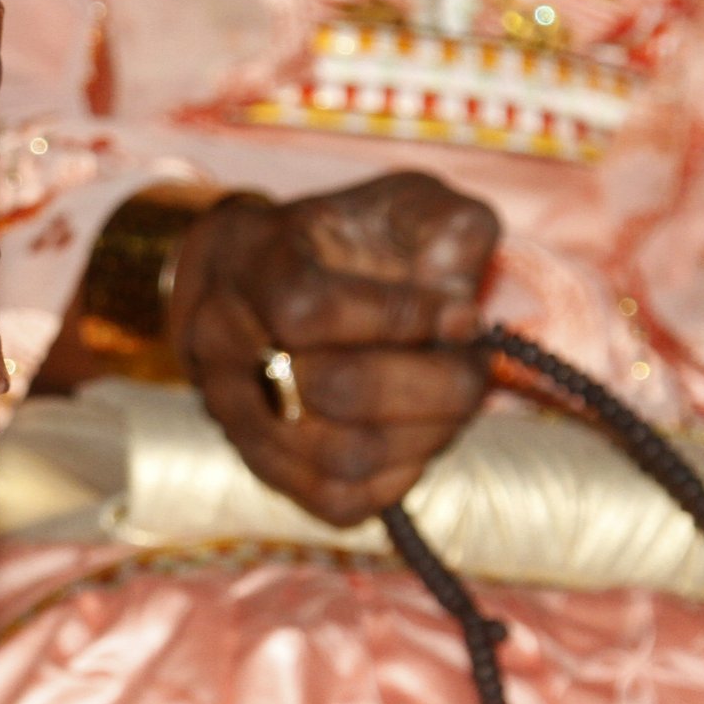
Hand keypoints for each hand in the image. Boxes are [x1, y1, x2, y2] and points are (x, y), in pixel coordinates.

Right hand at [176, 171, 499, 527]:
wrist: (249, 281)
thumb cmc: (337, 239)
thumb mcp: (395, 203)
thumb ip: (443, 226)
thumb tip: (458, 297)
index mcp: (253, 267)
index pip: (308, 310)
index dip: (400, 319)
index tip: (461, 312)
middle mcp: (228, 346)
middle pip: (334, 391)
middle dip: (437, 381)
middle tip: (476, 362)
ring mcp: (237, 415)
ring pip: (343, 455)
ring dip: (428, 431)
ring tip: (454, 398)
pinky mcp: (263, 467)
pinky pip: (337, 500)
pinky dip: (399, 476)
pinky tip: (419, 433)